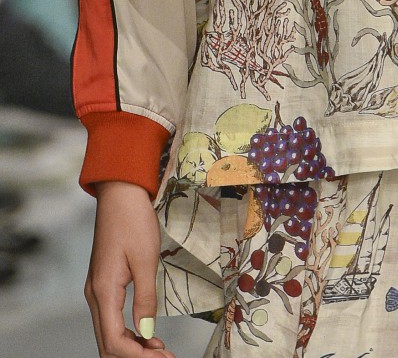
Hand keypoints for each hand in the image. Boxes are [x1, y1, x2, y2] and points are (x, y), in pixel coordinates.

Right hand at [85, 181, 173, 357]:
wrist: (120, 193)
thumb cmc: (134, 220)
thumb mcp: (146, 259)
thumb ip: (145, 298)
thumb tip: (146, 333)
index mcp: (104, 291)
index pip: (114, 341)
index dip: (137, 356)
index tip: (162, 357)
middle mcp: (95, 296)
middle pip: (108, 343)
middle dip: (135, 356)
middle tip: (165, 357)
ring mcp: (97, 290)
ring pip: (108, 333)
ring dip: (132, 347)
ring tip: (160, 349)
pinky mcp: (104, 284)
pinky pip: (111, 319)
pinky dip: (128, 333)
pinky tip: (147, 334)